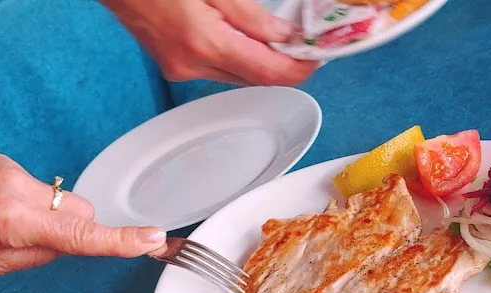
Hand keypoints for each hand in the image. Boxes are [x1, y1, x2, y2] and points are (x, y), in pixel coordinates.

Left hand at [0, 154, 165, 278]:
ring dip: (47, 217)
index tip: (153, 238)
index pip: (80, 233)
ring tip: (3, 229)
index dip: (119, 239)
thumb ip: (41, 253)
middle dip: (71, 230)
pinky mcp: (2, 161)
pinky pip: (39, 188)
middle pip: (79, 211)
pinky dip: (30, 204)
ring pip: (61, 201)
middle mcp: (13, 187)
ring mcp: (8, 169)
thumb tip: (70, 243)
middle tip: (33, 248)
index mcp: (10, 221)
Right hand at [102, 0, 317, 85]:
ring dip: (261, 62)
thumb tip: (283, 35)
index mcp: (204, 44)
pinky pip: (217, 69)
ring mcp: (180, 68)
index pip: (267, 72)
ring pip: (237, 76)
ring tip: (281, 39)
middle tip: (306, 45)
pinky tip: (246, 40)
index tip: (318, 56)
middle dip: (284, 65)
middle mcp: (191, 65)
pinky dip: (238, 58)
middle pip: (254, 79)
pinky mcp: (172, 65)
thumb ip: (251, 15)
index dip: (299, 68)